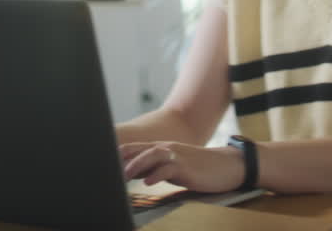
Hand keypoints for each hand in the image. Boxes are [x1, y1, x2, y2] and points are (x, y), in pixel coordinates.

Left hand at [119, 141, 245, 192]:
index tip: (104, 161)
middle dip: (123, 157)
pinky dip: (157, 174)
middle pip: (140, 149)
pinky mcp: (186, 167)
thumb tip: (137, 174)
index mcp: (163, 149)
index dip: (120, 153)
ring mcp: (177, 156)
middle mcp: (167, 149)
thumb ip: (156, 169)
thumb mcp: (174, 168)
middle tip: (107, 166)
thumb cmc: (199, 169)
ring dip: (136, 164)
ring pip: (152, 156)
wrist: (227, 166)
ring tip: (123, 175)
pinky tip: (148, 182)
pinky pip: (169, 169)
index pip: (137, 148)